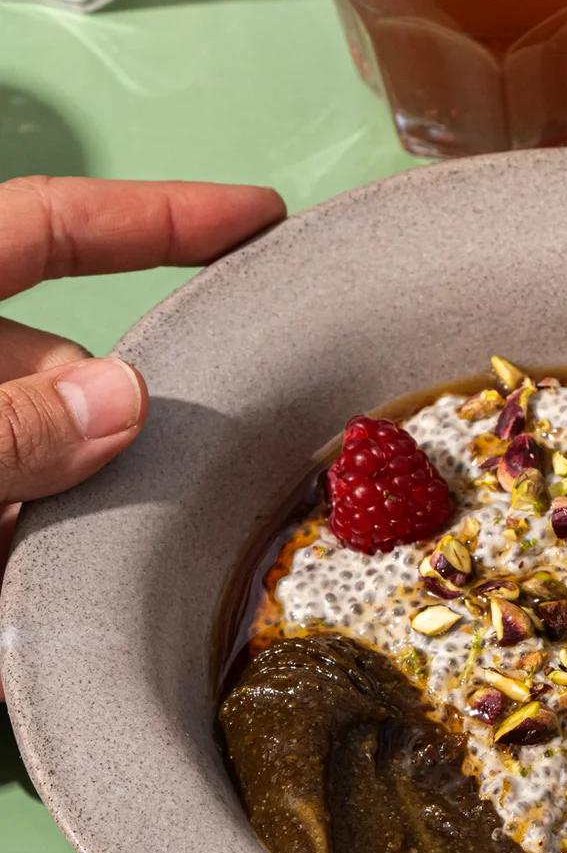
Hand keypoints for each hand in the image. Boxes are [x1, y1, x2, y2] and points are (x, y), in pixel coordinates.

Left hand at [0, 175, 282, 651]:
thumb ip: (8, 425)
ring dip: (78, 525)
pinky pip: (0, 559)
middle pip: (50, 372)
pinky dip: (30, 595)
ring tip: (133, 579)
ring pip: (34, 474)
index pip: (46, 224)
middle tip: (194, 474)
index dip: (155, 213)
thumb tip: (118, 402)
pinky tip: (57, 639)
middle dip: (121, 424)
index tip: (255, 217)